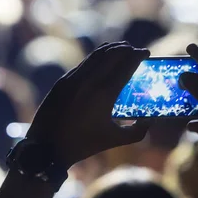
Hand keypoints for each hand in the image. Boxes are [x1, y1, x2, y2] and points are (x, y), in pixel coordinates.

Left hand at [26, 42, 149, 166]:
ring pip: (97, 54)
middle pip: (113, 54)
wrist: (46, 148)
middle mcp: (90, 81)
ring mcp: (74, 78)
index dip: (138, 56)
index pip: (126, 65)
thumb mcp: (115, 140)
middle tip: (136, 51)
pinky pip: (85, 62)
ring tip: (122, 49)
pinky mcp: (63, 80)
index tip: (146, 53)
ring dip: (112, 49)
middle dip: (127, 49)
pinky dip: (98, 57)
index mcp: (105, 94)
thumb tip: (151, 118)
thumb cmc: (83, 145)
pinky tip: (103, 60)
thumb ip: (138, 131)